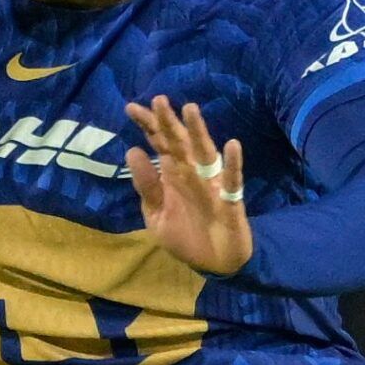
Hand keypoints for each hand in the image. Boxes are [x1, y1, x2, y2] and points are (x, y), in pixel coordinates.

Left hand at [124, 97, 251, 276]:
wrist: (215, 264)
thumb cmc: (185, 236)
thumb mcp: (157, 215)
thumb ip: (146, 186)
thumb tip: (132, 151)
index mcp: (172, 175)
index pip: (159, 144)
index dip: (148, 126)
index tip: (132, 108)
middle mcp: (192, 173)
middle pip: (179, 142)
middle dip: (168, 122)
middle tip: (158, 100)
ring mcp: (212, 184)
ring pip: (205, 153)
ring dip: (199, 132)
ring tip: (190, 110)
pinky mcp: (230, 200)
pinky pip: (233, 180)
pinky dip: (233, 164)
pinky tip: (232, 146)